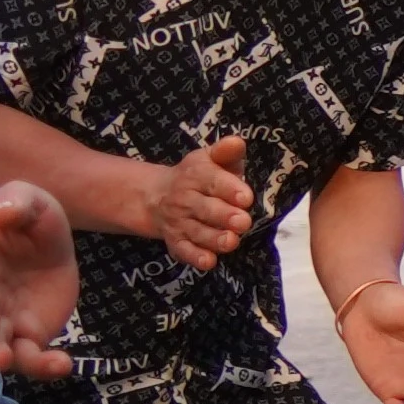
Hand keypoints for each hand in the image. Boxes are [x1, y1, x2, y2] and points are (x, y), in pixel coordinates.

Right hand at [0, 183, 78, 379]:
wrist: (45, 244)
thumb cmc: (26, 219)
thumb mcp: (29, 199)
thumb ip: (18, 202)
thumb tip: (3, 212)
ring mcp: (3, 317)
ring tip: (3, 359)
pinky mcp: (27, 334)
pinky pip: (30, 356)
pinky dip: (42, 365)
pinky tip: (62, 364)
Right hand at [133, 134, 257, 271]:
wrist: (158, 195)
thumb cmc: (199, 177)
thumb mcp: (210, 159)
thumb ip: (226, 152)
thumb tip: (237, 142)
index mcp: (197, 175)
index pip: (213, 181)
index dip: (229, 189)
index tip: (246, 197)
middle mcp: (186, 199)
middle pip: (206, 209)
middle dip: (224, 216)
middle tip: (243, 222)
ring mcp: (179, 222)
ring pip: (197, 232)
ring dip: (214, 238)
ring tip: (231, 241)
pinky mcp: (176, 242)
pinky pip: (184, 251)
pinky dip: (195, 257)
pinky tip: (209, 262)